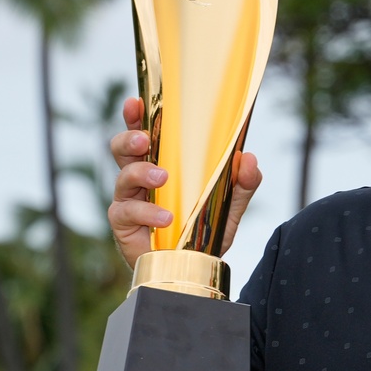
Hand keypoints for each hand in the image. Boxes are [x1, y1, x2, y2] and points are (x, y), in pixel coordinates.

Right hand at [107, 97, 262, 268]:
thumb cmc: (204, 229)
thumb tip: (249, 159)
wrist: (196, 267)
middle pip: (122, 149)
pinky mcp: (124, 225)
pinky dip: (146, 212)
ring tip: (162, 178)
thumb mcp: (230, 204)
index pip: (145, 134)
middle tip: (146, 140)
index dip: (136, 117)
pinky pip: (126, 212)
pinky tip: (165, 218)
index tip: (136, 103)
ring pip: (122, 177)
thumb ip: (242, 183)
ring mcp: (129, 200)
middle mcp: (139, 178)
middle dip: (130, 139)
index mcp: (161, 163)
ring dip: (141, 172)